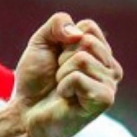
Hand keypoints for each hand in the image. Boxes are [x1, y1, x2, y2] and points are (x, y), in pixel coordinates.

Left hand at [11, 13, 122, 136]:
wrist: (26, 112)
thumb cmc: (36, 80)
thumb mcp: (40, 42)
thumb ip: (57, 23)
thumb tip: (76, 33)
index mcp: (100, 52)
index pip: (88, 26)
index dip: (63, 39)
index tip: (57, 58)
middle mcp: (110, 67)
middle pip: (87, 41)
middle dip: (63, 57)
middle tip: (59, 76)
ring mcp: (110, 84)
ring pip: (82, 59)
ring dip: (62, 73)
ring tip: (62, 89)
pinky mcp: (105, 100)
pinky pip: (79, 77)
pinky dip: (64, 86)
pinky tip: (67, 98)